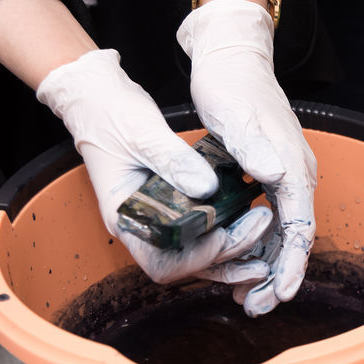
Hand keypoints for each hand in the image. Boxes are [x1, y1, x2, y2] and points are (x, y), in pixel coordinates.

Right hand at [35, 48, 273, 283]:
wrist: (98, 101)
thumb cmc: (111, 115)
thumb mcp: (143, 134)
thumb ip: (174, 160)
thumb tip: (207, 188)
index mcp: (128, 217)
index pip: (164, 262)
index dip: (199, 256)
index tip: (227, 232)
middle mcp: (144, 226)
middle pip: (189, 263)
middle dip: (229, 252)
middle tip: (263, 223)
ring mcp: (160, 218)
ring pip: (201, 251)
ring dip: (236, 247)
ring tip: (266, 226)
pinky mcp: (175, 205)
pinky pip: (204, 228)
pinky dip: (230, 228)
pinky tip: (254, 214)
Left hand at [177, 0, 316, 315]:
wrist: (233, 58)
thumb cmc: (232, 85)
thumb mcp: (236, 117)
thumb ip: (256, 148)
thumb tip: (276, 175)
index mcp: (293, 167)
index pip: (300, 227)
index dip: (293, 264)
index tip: (282, 293)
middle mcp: (295, 175)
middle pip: (295, 238)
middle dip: (279, 276)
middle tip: (257, 308)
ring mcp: (283, 175)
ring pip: (283, 233)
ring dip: (268, 267)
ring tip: (247, 298)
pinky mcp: (268, 173)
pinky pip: (270, 219)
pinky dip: (258, 245)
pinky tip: (241, 262)